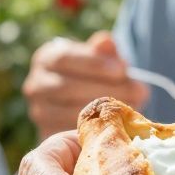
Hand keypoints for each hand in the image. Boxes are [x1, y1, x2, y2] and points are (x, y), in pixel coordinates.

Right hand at [22, 31, 147, 137]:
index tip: (122, 69)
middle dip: (105, 89)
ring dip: (104, 111)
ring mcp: (39, 111)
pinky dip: (96, 129)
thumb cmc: (97, 75)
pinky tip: (119, 124)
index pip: (64, 58)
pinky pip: (70, 132)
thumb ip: (104, 51)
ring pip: (69, 112)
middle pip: (66, 87)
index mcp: (46, 58)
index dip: (94, 63)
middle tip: (138, 91)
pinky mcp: (47, 133)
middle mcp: (36, 84)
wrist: (86, 103)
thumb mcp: (102, 59)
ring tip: (133, 107)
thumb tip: (106, 41)